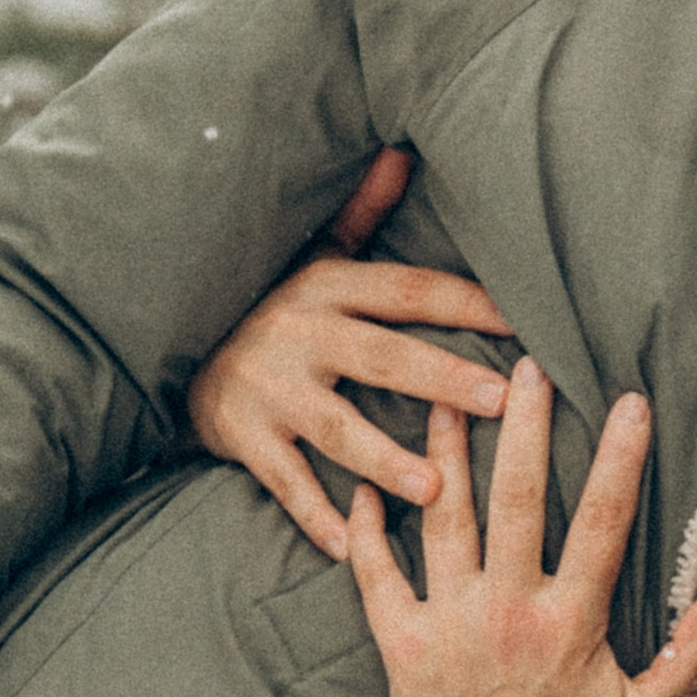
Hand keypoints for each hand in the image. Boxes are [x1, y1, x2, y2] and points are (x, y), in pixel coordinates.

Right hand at [184, 147, 516, 559]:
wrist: (172, 347)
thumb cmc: (268, 308)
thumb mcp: (310, 257)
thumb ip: (360, 213)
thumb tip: (401, 150)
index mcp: (327, 288)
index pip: (409, 291)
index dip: (467, 303)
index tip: (525, 322)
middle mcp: (300, 334)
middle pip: (383, 357)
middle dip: (442, 377)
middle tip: (499, 400)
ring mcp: (270, 389)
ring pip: (336, 428)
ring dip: (386, 460)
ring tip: (435, 489)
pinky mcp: (243, 436)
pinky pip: (284, 480)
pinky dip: (314, 515)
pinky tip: (351, 547)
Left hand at [345, 359, 696, 696]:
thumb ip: (691, 653)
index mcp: (571, 627)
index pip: (605, 522)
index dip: (622, 457)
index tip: (631, 401)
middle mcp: (506, 616)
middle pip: (517, 498)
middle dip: (523, 425)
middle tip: (524, 365)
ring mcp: (447, 630)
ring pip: (444, 519)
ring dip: (443, 453)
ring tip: (443, 394)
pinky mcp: (401, 652)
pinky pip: (376, 578)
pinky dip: (366, 531)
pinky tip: (365, 487)